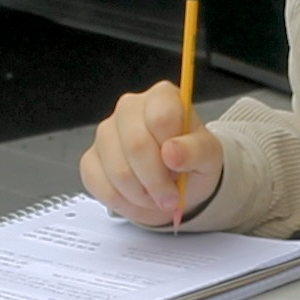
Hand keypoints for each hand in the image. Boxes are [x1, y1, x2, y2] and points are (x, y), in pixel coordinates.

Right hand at [79, 80, 224, 226]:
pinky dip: (123, 202)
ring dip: (141, 196)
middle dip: (156, 182)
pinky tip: (137, 198)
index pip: (161, 119)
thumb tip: (172, 152)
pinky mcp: (90, 158)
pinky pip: (100, 185)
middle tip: (171, 198)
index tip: (181, 171)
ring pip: (118, 171)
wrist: (177, 181)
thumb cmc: (191, 161)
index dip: (172, 153)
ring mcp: (105, 132)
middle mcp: (129, 108)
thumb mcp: (209, 156)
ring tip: (155, 197)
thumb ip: (196, 151)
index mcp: (162, 97)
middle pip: (136, 146)